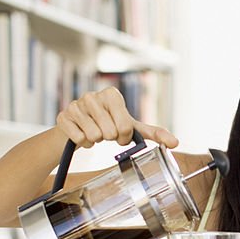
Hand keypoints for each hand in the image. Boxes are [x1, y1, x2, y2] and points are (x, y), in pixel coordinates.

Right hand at [56, 87, 177, 148]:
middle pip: (109, 132)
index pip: (125, 126)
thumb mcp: (132, 128)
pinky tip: (81, 134)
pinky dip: (82, 143)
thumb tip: (176, 143)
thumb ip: (154, 134)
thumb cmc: (108, 126)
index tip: (120, 133)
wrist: (77, 130)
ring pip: (94, 136)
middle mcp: (93, 96)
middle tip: (105, 133)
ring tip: (93, 132)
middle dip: (109, 139)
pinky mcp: (63, 116)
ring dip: (95, 141)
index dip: (124, 136)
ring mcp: (76, 105)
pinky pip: (79, 139)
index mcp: (112, 95)